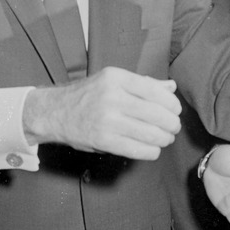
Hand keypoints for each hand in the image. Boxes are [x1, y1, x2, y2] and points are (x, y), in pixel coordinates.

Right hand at [21, 67, 180, 160]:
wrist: (55, 112)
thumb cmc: (87, 96)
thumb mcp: (112, 81)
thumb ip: (143, 84)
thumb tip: (171, 88)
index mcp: (116, 78)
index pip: (155, 91)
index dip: (172, 104)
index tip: (174, 111)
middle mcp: (112, 97)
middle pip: (157, 114)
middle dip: (171, 124)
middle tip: (172, 127)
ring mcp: (107, 120)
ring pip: (152, 134)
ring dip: (164, 139)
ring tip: (164, 138)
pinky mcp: (104, 141)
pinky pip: (139, 150)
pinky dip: (152, 151)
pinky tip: (151, 148)